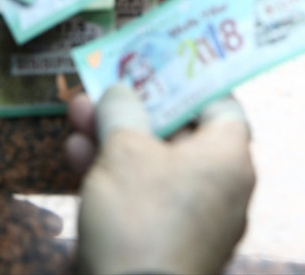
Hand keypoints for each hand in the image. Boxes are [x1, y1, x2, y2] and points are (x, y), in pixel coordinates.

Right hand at [66, 85, 254, 274]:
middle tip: (101, 87)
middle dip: (133, 107)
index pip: (220, 103)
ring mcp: (196, 219)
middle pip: (178, 130)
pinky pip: (147, 194)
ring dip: (114, 136)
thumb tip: (120, 94)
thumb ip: (122, 109)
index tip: (156, 63)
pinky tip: (76, 155)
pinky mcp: (169, 242)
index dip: (186, 79)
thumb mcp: (124, 149)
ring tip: (75, 114)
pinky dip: (117, 173)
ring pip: (155, 161)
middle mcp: (221, 188)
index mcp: (228, 159)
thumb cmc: (139, 217)